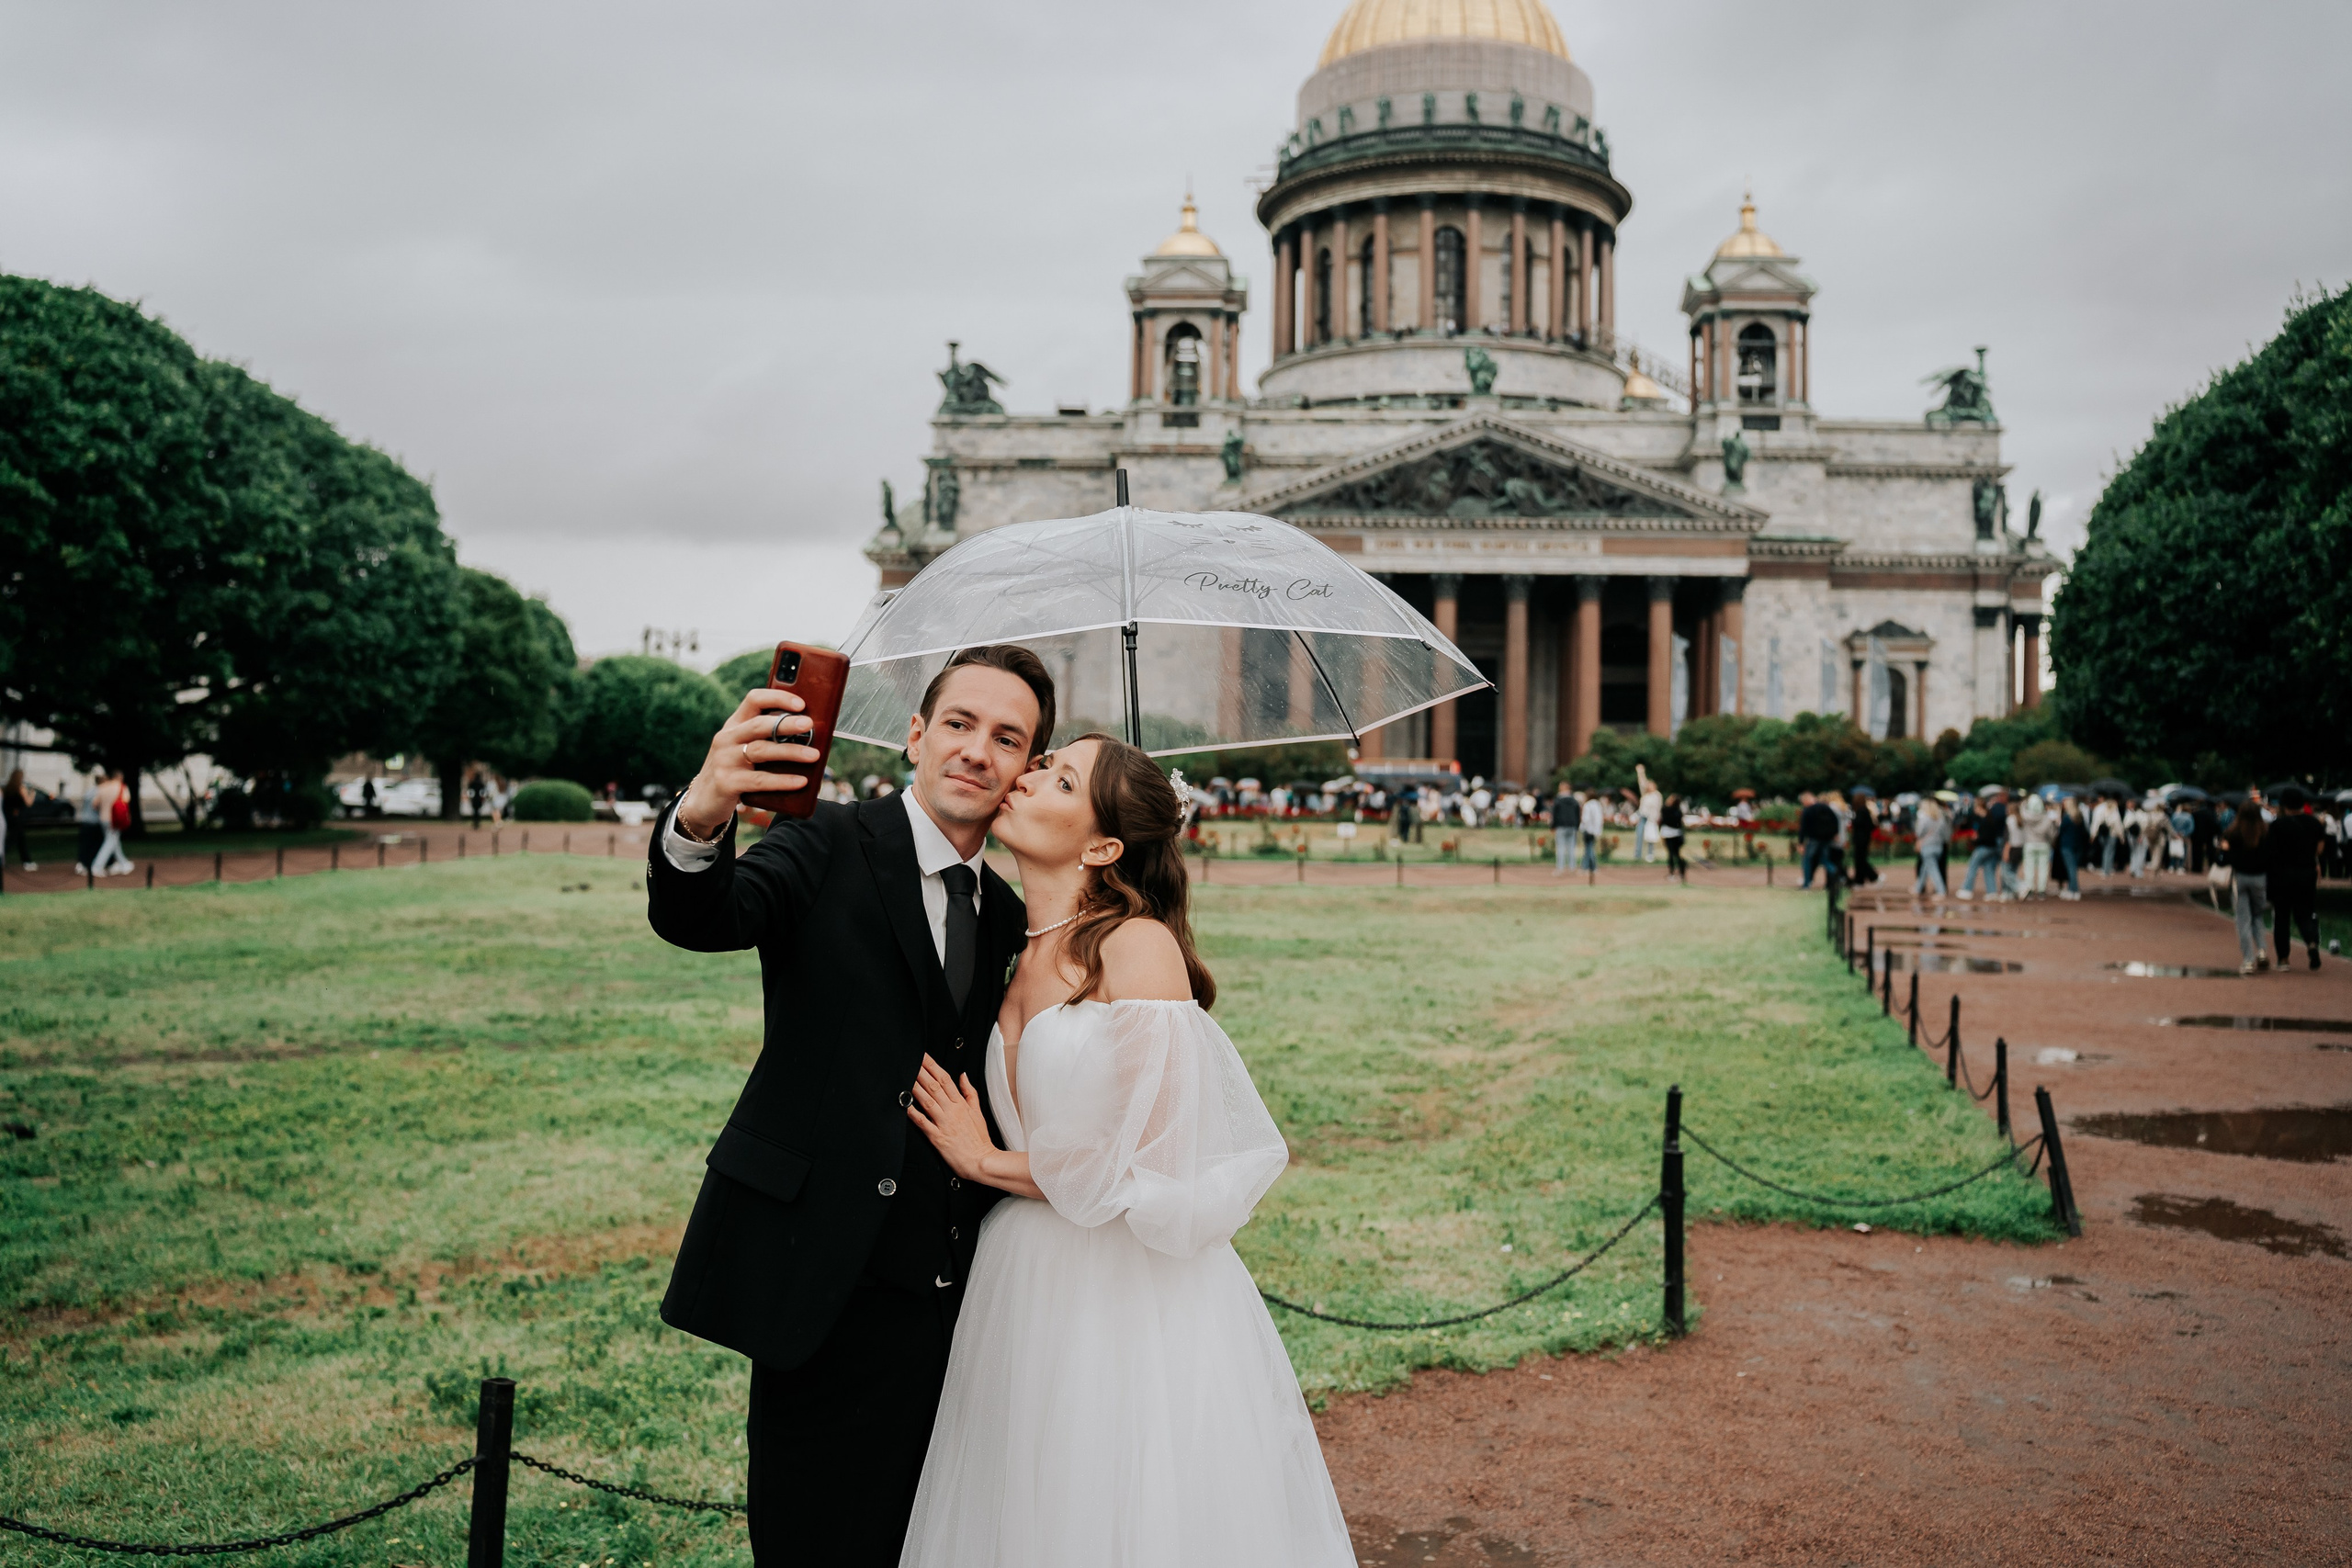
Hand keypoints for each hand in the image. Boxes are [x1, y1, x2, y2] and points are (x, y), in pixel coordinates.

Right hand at [675, 688, 821, 837]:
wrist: (704, 801)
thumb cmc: (735, 770)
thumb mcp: (745, 749)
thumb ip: (767, 738)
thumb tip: (810, 735)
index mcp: (734, 724)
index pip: (754, 699)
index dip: (778, 698)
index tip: (801, 703)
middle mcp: (727, 738)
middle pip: (759, 725)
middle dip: (786, 723)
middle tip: (809, 724)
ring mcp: (724, 760)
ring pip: (761, 751)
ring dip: (790, 752)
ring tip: (814, 755)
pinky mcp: (726, 782)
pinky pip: (759, 780)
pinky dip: (782, 781)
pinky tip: (801, 781)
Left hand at [906, 1055, 995, 1181]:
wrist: (981, 1161)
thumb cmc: (979, 1140)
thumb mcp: (978, 1112)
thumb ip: (970, 1092)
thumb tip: (964, 1076)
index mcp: (961, 1104)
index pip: (945, 1079)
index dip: (933, 1066)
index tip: (924, 1057)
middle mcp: (952, 1111)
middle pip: (934, 1086)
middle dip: (922, 1072)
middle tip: (911, 1060)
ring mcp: (944, 1123)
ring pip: (927, 1101)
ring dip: (916, 1087)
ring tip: (906, 1076)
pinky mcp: (937, 1137)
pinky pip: (923, 1122)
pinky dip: (914, 1113)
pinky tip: (905, 1105)